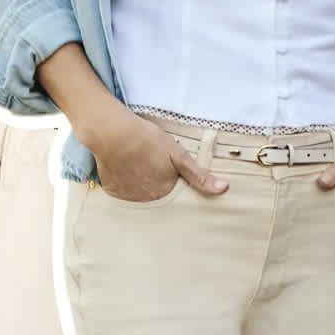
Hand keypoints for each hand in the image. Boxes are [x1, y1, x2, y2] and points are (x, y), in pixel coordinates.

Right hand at [93, 107, 223, 204]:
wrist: (113, 133)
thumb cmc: (148, 141)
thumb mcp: (179, 155)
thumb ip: (200, 176)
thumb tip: (223, 189)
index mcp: (164, 193)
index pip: (175, 196)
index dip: (175, 184)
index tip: (171, 174)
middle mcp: (145, 200)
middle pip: (157, 196)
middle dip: (159, 184)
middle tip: (153, 164)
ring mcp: (127, 196)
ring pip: (139, 193)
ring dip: (142, 183)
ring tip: (141, 163)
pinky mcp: (112, 190)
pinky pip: (123, 190)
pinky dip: (126, 181)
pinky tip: (127, 166)